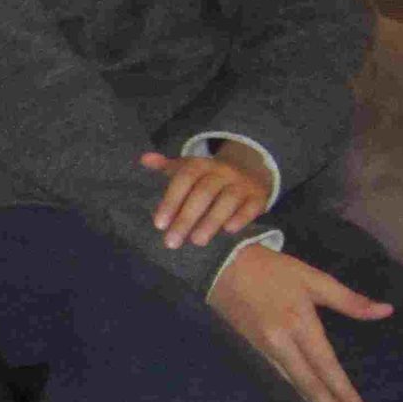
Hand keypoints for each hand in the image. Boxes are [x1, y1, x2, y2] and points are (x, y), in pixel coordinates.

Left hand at [141, 141, 270, 248]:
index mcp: (201, 165)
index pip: (184, 179)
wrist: (248, 171)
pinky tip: (229, 231)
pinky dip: (242, 217)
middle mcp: (222, 171)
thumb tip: (144, 159)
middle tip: (172, 242)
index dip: (171, 201)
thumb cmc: (206, 177)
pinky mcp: (258, 196)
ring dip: (212, 220)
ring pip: (228, 199)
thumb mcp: (187, 169)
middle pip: (203, 192)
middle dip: (186, 218)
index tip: (159, 225)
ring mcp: (242, 183)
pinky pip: (252, 206)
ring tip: (197, 242)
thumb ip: (165, 167)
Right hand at [208, 242, 393, 401]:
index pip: (325, 366)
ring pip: (291, 388)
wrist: (221, 266)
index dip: (343, 392)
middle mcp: (279, 343)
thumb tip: (386, 311)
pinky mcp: (249, 353)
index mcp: (298, 324)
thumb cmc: (271, 270)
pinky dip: (292, 399)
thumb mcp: (313, 278)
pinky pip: (275, 382)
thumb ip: (349, 300)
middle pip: (308, 386)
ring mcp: (261, 351)